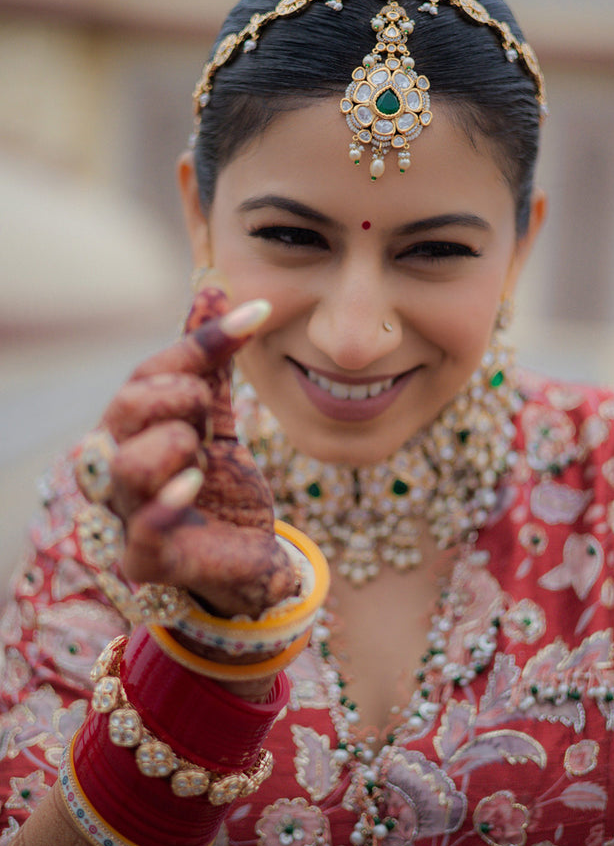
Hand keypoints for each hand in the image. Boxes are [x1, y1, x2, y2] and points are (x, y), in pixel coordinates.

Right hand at [86, 286, 296, 619]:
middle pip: (126, 407)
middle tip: (210, 413)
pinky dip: (165, 504)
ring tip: (200, 453)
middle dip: (178, 398)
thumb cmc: (217, 485)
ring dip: (171, 447)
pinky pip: (141, 529)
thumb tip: (215, 287)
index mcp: (138, 426)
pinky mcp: (147, 558)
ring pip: (124, 465)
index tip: (258, 317)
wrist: (245, 557)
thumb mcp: (218, 417)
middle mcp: (122, 463)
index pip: (152, 371)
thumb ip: (212, 361)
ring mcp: (129, 511)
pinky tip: (193, 485)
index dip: (200, 343)